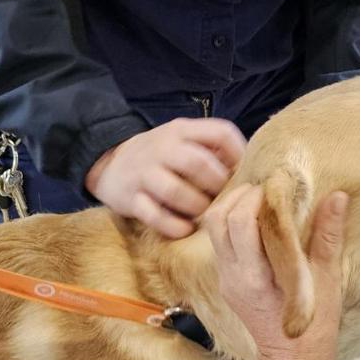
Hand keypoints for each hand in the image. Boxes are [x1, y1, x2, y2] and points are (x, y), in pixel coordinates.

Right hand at [85, 118, 246, 237]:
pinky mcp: (130, 198)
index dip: (239, 154)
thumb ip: (212, 149)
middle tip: (221, 198)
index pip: (220, 132)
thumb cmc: (161, 157)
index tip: (241, 172)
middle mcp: (162, 147)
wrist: (110, 165)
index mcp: (182, 130)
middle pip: (198, 163)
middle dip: (217, 185)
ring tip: (203, 213)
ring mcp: (143, 172)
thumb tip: (248, 168)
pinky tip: (185, 229)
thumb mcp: (183, 141)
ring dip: (196, 206)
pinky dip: (174, 226)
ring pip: (174, 190)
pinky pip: (154, 215)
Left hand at [206, 186, 348, 359]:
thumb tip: (337, 196)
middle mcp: (232, 276)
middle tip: (267, 190)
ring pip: (213, 229)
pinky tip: (258, 222)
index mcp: (254, 277)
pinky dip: (233, 224)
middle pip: (217, 220)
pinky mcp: (226, 281)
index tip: (278, 187)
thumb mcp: (328, 280)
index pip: (238, 223)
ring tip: (262, 202)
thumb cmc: (314, 327)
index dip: (254, 197)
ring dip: (233, 208)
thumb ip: (328, 236)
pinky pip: (220, 242)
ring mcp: (225, 279)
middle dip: (240, 196)